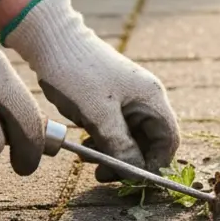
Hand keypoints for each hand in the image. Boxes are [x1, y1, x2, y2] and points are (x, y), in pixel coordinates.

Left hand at [3, 0, 179, 181]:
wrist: (51, 39)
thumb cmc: (77, 74)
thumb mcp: (98, 114)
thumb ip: (120, 145)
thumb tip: (136, 174)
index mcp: (152, 98)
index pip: (168, 140)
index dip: (155, 164)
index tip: (132, 181)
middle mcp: (146, 98)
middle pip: (151, 141)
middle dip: (131, 162)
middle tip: (104, 175)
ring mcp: (129, 97)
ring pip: (132, 136)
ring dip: (116, 153)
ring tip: (92, 163)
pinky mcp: (111, 98)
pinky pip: (117, 127)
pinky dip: (106, 141)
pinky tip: (88, 145)